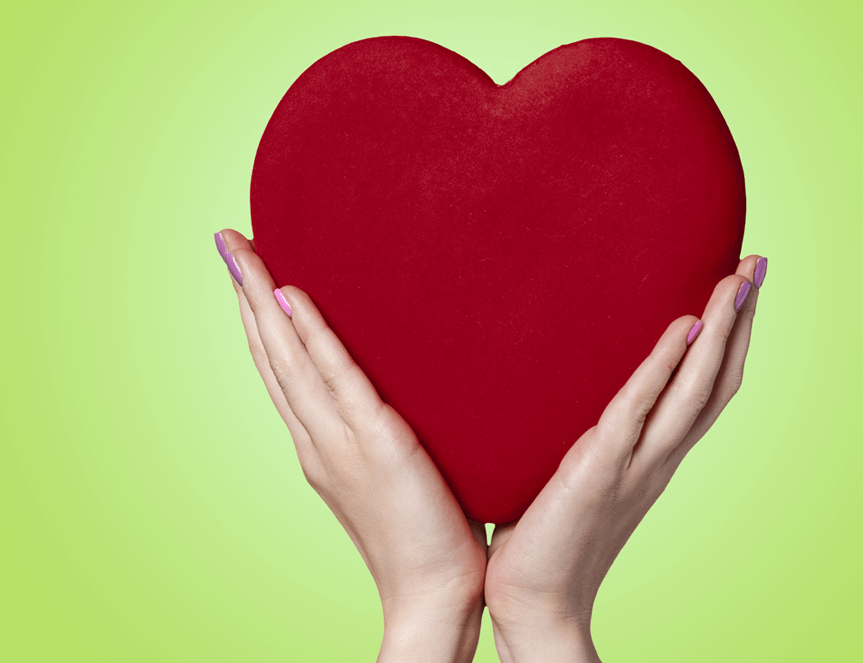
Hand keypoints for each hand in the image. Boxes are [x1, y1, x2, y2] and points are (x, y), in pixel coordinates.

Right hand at [215, 229, 487, 662]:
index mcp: (321, 443)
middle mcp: (317, 438)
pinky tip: (292, 297)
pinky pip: (336, 379)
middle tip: (227, 241)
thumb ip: (383, 429)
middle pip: (272, 355)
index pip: (283, 370)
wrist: (432, 592)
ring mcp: (339, 441)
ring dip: (262, 302)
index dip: (261, 320)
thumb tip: (399, 391)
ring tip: (240, 252)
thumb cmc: (429, 531)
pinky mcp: (375, 445)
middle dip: (246, 296)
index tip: (248, 272)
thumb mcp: (395, 469)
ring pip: (289, 360)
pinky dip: (309, 337)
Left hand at [483, 255, 765, 662]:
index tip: (740, 289)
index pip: (705, 390)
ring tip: (737, 280)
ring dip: (721, 333)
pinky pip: (636, 412)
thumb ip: (591, 435)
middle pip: (716, 381)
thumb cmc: (547, 535)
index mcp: (653, 457)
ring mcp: (635, 466)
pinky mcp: (598, 473)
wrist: (535, 602)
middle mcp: (657, 458)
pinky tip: (682, 328)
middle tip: (757, 264)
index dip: (730, 341)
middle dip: (741, 322)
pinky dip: (664, 368)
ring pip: (694, 391)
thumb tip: (570, 386)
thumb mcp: (577, 471)